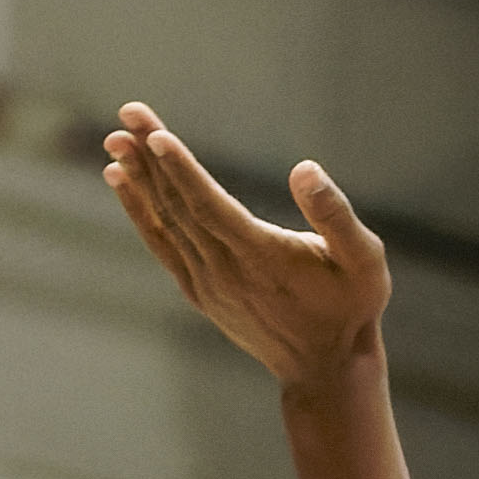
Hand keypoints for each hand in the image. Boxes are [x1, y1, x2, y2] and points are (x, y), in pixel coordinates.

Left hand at [103, 105, 390, 394]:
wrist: (326, 368)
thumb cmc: (351, 307)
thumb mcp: (364, 261)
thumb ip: (336, 215)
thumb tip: (305, 169)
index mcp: (262, 257)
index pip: (209, 205)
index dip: (180, 168)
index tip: (153, 133)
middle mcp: (225, 270)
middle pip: (178, 204)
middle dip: (150, 156)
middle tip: (128, 110)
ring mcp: (207, 283)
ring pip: (164, 221)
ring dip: (138, 178)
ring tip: (114, 139)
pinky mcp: (199, 291)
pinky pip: (160, 243)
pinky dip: (138, 211)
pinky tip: (119, 180)